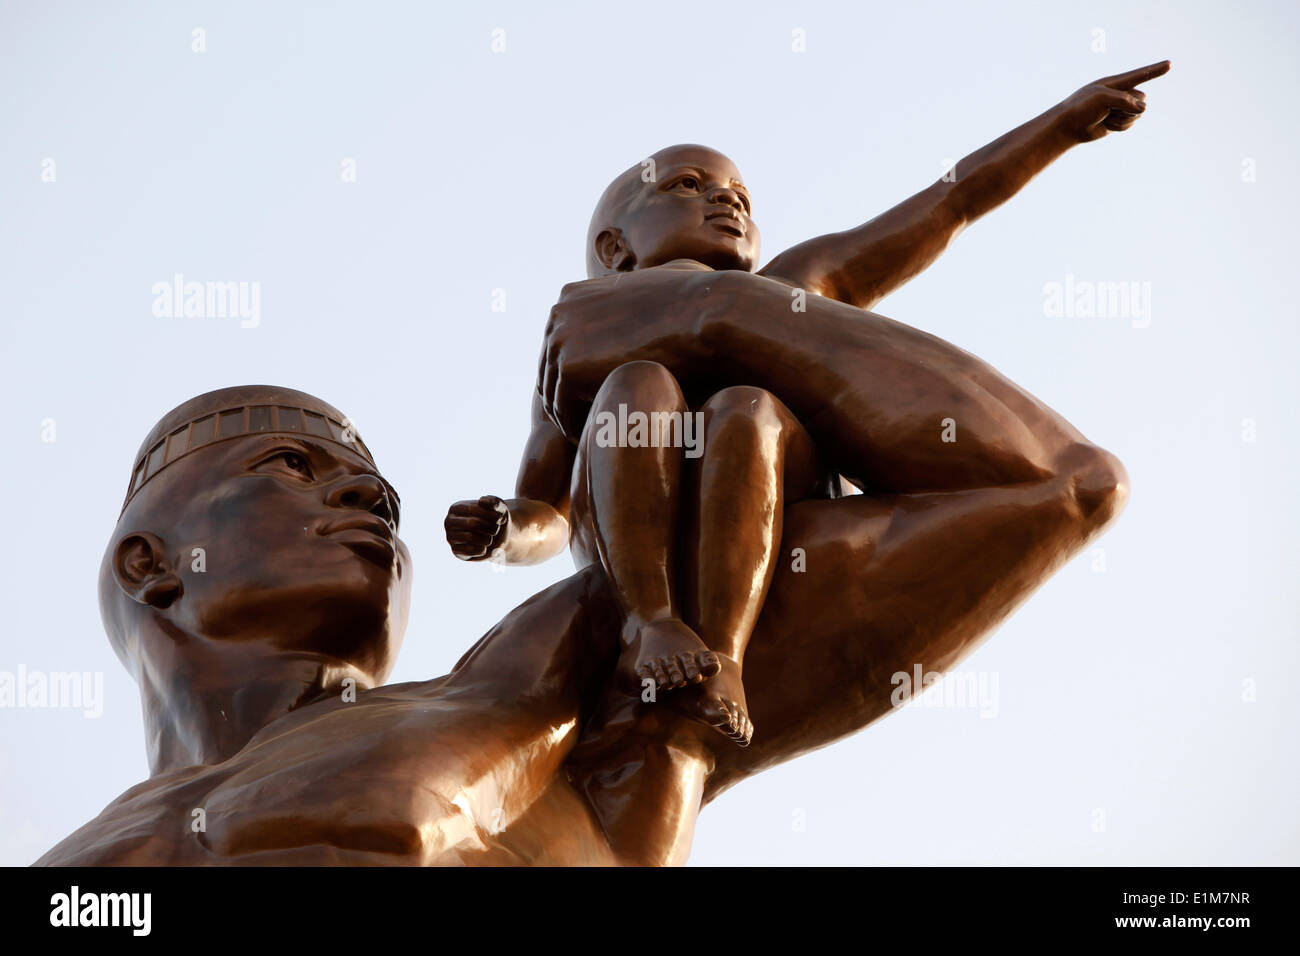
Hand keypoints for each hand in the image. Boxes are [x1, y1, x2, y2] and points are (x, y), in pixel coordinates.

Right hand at [444, 495, 507, 560]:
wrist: (497, 539)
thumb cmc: (495, 520)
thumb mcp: (500, 508)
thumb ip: (495, 501)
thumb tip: (482, 500)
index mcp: (456, 507)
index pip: (472, 509)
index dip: (490, 515)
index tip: (500, 519)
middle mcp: (449, 521)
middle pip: (472, 524)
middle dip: (490, 527)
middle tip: (496, 530)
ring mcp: (450, 536)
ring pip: (470, 537)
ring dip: (487, 539)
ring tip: (490, 538)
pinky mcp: (455, 551)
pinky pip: (470, 550)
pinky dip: (482, 549)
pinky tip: (483, 547)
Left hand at [538, 266, 735, 437]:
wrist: (708, 315)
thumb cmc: (696, 302)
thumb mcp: (652, 284)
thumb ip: (633, 296)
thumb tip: (646, 300)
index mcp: (570, 296)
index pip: (559, 347)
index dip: (575, 378)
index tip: (596, 401)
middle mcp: (557, 313)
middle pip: (550, 372)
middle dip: (569, 400)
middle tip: (596, 426)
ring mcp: (559, 341)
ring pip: (554, 396)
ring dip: (573, 419)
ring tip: (602, 438)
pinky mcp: (569, 370)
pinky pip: (563, 413)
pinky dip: (580, 431)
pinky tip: (606, 441)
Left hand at [1058, 60, 1169, 142]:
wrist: (1069, 127)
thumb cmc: (1081, 108)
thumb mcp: (1102, 98)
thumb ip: (1125, 100)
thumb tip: (1143, 109)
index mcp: (1115, 82)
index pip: (1140, 74)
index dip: (1155, 70)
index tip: (1169, 64)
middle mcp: (1121, 93)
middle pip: (1141, 98)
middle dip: (1129, 107)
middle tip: (1109, 110)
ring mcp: (1120, 107)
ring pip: (1138, 113)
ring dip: (1124, 118)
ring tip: (1105, 117)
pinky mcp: (1119, 120)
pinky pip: (1131, 123)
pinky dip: (1121, 126)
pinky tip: (1107, 124)